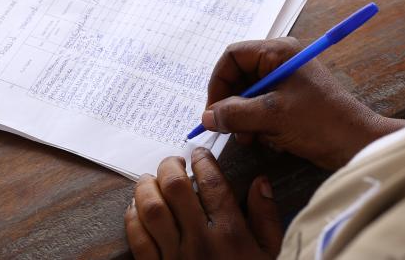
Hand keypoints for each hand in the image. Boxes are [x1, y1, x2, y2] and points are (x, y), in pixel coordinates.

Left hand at [125, 147, 281, 259]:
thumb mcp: (271, 254)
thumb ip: (266, 217)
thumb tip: (259, 182)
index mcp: (231, 233)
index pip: (211, 183)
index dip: (202, 160)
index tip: (199, 154)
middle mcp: (201, 241)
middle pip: (175, 187)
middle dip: (170, 165)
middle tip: (172, 162)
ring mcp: (175, 258)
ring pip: (151, 209)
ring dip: (147, 187)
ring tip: (150, 179)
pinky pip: (137, 240)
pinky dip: (132, 218)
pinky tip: (136, 208)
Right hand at [202, 37, 404, 169]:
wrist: (357, 144)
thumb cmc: (320, 122)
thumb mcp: (272, 116)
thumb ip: (235, 113)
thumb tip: (207, 116)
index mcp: (278, 52)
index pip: (233, 56)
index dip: (218, 82)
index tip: (212, 110)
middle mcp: (281, 61)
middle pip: (239, 76)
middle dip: (232, 104)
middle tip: (229, 129)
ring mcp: (287, 81)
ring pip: (248, 95)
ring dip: (244, 118)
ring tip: (251, 138)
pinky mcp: (291, 101)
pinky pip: (262, 108)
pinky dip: (259, 124)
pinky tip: (268, 139)